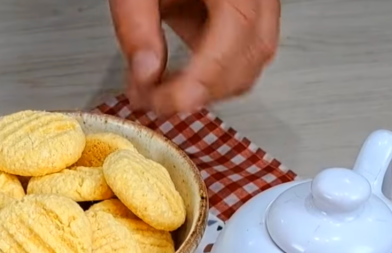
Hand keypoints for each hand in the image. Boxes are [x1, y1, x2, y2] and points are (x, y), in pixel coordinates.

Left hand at [109, 0, 279, 114]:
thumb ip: (136, 26)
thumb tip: (145, 76)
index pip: (231, 40)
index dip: (197, 83)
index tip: (161, 103)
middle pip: (250, 57)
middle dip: (202, 91)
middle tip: (154, 101)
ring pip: (255, 59)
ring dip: (212, 87)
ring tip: (164, 90)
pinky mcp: (251, 7)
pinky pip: (248, 49)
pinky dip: (216, 72)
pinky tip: (181, 73)